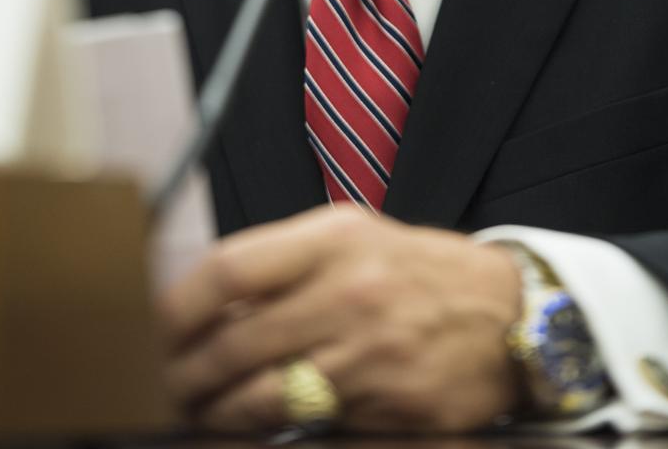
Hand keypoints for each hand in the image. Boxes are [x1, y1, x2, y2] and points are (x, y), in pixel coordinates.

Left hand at [159, 204, 522, 431]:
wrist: (509, 313)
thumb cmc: (420, 272)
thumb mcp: (356, 238)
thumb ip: (286, 263)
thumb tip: (209, 302)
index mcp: (335, 237)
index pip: (229, 270)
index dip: (178, 308)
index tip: (158, 329)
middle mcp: (349, 289)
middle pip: (233, 343)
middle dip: (186, 375)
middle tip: (171, 385)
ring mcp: (369, 351)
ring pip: (260, 396)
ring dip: (219, 412)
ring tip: (204, 410)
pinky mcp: (387, 405)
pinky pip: (309, 424)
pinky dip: (274, 429)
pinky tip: (259, 424)